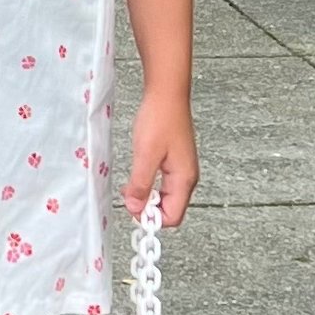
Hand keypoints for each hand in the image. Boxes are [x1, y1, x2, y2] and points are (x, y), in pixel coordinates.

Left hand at [124, 92, 198, 226]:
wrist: (167, 96)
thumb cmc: (159, 120)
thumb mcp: (145, 154)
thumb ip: (141, 184)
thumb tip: (136, 209)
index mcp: (184, 180)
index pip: (173, 217)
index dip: (152, 219)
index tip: (132, 209)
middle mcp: (186, 178)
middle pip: (170, 209)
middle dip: (148, 209)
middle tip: (128, 198)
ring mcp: (181, 170)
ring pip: (165, 197)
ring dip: (147, 197)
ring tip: (129, 188)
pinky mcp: (174, 163)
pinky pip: (162, 184)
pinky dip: (148, 186)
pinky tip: (136, 178)